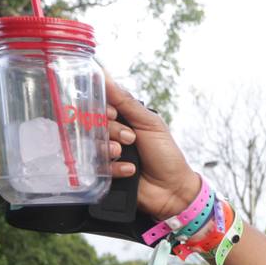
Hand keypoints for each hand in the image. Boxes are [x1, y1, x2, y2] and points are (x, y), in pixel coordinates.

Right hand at [104, 76, 200, 218]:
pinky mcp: (105, 175)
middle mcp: (111, 136)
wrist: (174, 189)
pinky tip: (130, 170)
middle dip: (109, 130)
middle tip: (129, 138)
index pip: (98, 106)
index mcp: (122, 120)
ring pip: (91, 145)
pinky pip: (97, 168)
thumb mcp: (150, 123)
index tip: (113, 115)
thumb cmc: (166, 154)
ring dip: (109, 148)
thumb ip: (126, 102)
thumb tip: (105, 74)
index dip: (101, 109)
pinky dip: (114, 168)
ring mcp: (107, 156)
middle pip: (92, 125)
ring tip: (125, 153)